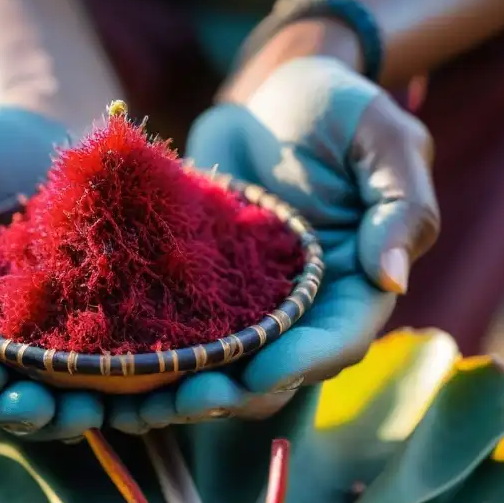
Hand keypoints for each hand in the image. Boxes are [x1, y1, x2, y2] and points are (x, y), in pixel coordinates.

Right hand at [0, 103, 106, 439]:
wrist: (44, 130)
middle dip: (21, 412)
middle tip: (53, 411)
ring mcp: (38, 342)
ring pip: (50, 399)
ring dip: (75, 415)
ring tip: (101, 412)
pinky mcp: (91, 335)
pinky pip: (106, 373)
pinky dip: (129, 389)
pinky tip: (157, 388)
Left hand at [105, 56, 439, 431]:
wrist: (267, 93)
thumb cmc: (337, 107)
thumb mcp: (381, 139)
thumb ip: (399, 205)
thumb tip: (391, 279)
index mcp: (355, 286)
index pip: (336, 342)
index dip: (299, 364)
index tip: (257, 375)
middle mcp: (301, 310)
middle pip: (272, 371)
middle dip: (230, 394)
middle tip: (182, 401)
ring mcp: (246, 306)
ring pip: (218, 367)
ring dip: (179, 394)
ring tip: (132, 409)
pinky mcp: (198, 292)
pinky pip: (175, 334)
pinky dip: (145, 360)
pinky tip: (104, 379)